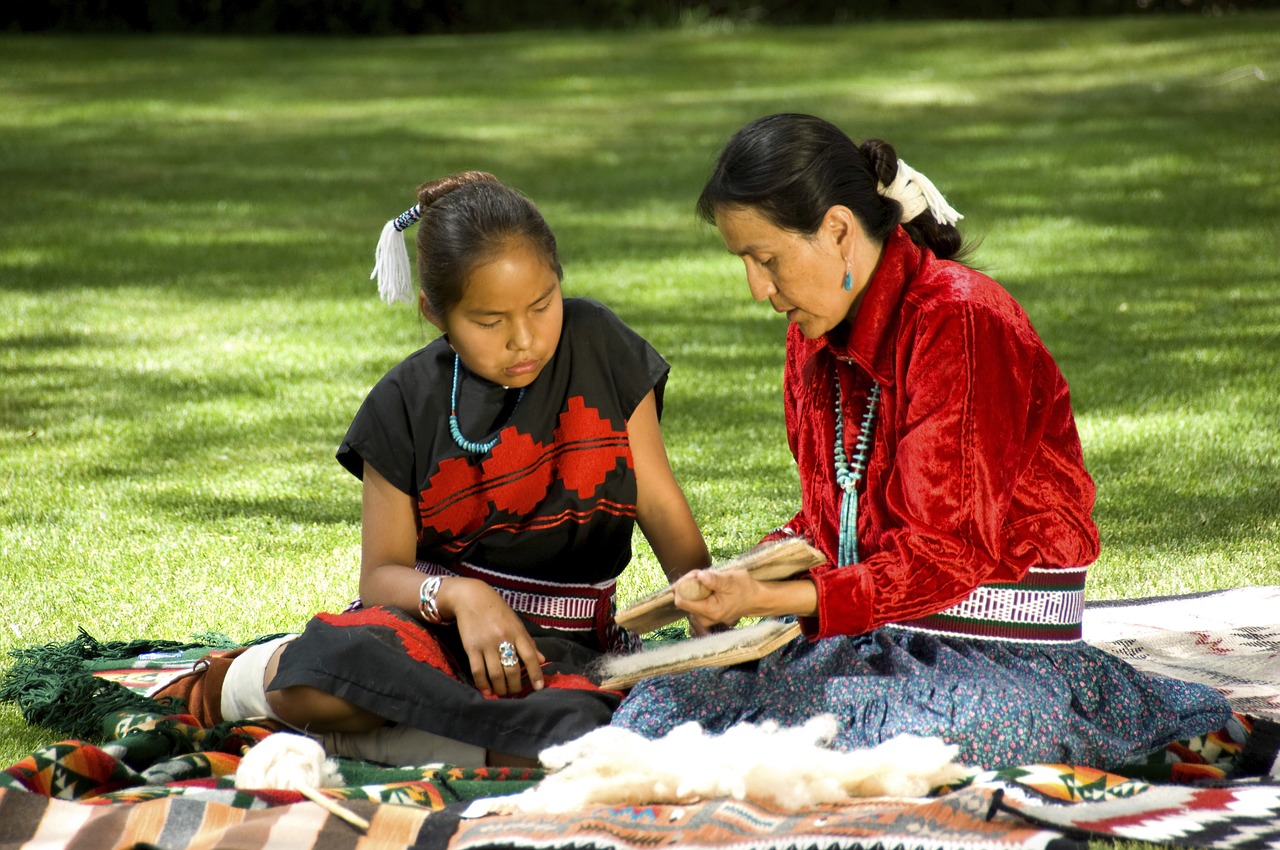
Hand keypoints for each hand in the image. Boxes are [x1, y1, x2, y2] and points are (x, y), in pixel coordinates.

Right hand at [443, 579, 545, 696]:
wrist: (471, 598)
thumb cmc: (497, 611)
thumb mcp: (516, 623)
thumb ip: (528, 642)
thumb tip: (542, 659)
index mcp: (517, 632)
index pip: (530, 656)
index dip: (535, 674)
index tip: (539, 687)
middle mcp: (503, 638)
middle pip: (512, 669)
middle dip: (515, 686)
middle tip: (516, 693)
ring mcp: (486, 644)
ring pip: (495, 674)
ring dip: (500, 688)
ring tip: (503, 694)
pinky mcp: (471, 648)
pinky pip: (478, 671)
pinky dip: (483, 684)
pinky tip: (487, 691)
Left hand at [672, 569, 755, 629]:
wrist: (754, 599)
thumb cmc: (744, 588)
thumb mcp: (730, 580)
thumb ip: (713, 580)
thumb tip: (699, 576)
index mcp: (710, 611)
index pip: (682, 601)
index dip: (684, 585)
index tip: (695, 575)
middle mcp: (704, 619)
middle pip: (683, 599)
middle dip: (689, 583)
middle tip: (704, 573)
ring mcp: (703, 618)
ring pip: (687, 599)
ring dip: (693, 585)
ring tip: (708, 578)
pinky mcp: (703, 615)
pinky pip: (692, 600)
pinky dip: (697, 590)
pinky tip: (708, 585)